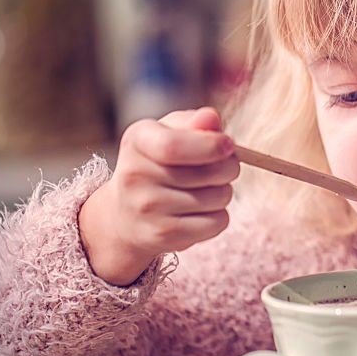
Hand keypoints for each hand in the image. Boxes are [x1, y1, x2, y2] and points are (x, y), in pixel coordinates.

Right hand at [79, 107, 239, 285]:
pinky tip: (199, 210)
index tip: (229, 145)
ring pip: (219, 198)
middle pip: (210, 172)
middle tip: (224, 166)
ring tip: (204, 188)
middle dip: (230, 166)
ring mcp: (147, 209)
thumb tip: (211, 119)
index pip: (173, 146)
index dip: (211, 145)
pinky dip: (219, 215)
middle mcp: (135, 176)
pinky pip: (217, 223)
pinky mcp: (163, 236)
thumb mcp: (170, 132)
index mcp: (137, 140)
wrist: (126, 213)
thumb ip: (194, 122)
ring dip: (224, 191)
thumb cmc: (158, 162)